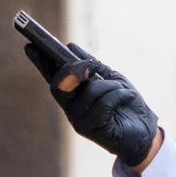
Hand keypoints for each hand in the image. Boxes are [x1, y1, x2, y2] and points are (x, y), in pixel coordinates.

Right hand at [24, 43, 159, 167]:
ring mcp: (79, 121)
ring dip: (110, 85)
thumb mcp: (110, 78)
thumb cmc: (126, 103)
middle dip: (75, 69)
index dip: (40, 63)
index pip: (51, 78)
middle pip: (58, 85)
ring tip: (123, 89)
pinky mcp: (92, 131)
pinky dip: (120, 95)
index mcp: (72, 95)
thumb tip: (70, 47)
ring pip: (90, 91)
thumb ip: (91, 65)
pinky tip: (128, 97)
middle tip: (91, 63)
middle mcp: (70, 109)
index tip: (30, 46)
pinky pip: (104, 104)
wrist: (144, 130)